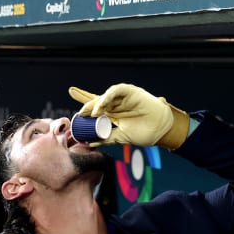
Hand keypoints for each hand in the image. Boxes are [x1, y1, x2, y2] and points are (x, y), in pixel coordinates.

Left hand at [68, 83, 189, 148]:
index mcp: (112, 115)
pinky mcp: (131, 92)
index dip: (84, 108)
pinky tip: (102, 105)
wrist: (160, 130)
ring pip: (104, 97)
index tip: (72, 113)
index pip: (94, 110)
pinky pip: (116, 90)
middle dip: (85, 102)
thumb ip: (107, 139)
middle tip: (79, 112)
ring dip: (96, 104)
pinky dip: (107, 96)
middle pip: (96, 101)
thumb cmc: (143, 133)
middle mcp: (115, 105)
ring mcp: (122, 98)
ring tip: (91, 113)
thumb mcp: (121, 138)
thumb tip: (91, 143)